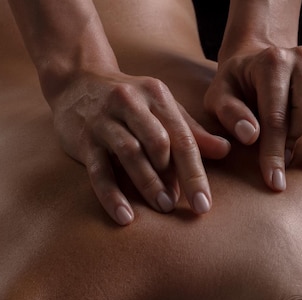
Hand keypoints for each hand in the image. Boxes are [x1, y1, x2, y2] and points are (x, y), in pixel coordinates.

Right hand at [49, 70, 230, 224]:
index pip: (182, 136)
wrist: (76, 81)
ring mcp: (105, 120)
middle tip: (180, 206)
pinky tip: (124, 216)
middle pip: (159, 143)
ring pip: (130, 153)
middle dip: (173, 177)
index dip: (195, 172)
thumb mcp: (161, 108)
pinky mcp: (84, 139)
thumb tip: (226, 150)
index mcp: (156, 96)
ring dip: (148, 183)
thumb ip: (191, 130)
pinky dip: (111, 195)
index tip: (204, 204)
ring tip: (162, 207)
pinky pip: (98, 170)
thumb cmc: (127, 102)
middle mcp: (131, 103)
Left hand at [204, 45, 301, 190]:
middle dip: (297, 141)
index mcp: (271, 62)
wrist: (253, 60)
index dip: (274, 151)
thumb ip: (229, 113)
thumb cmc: (233, 85)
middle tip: (283, 162)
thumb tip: (251, 136)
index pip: (276, 114)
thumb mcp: (218, 96)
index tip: (273, 180)